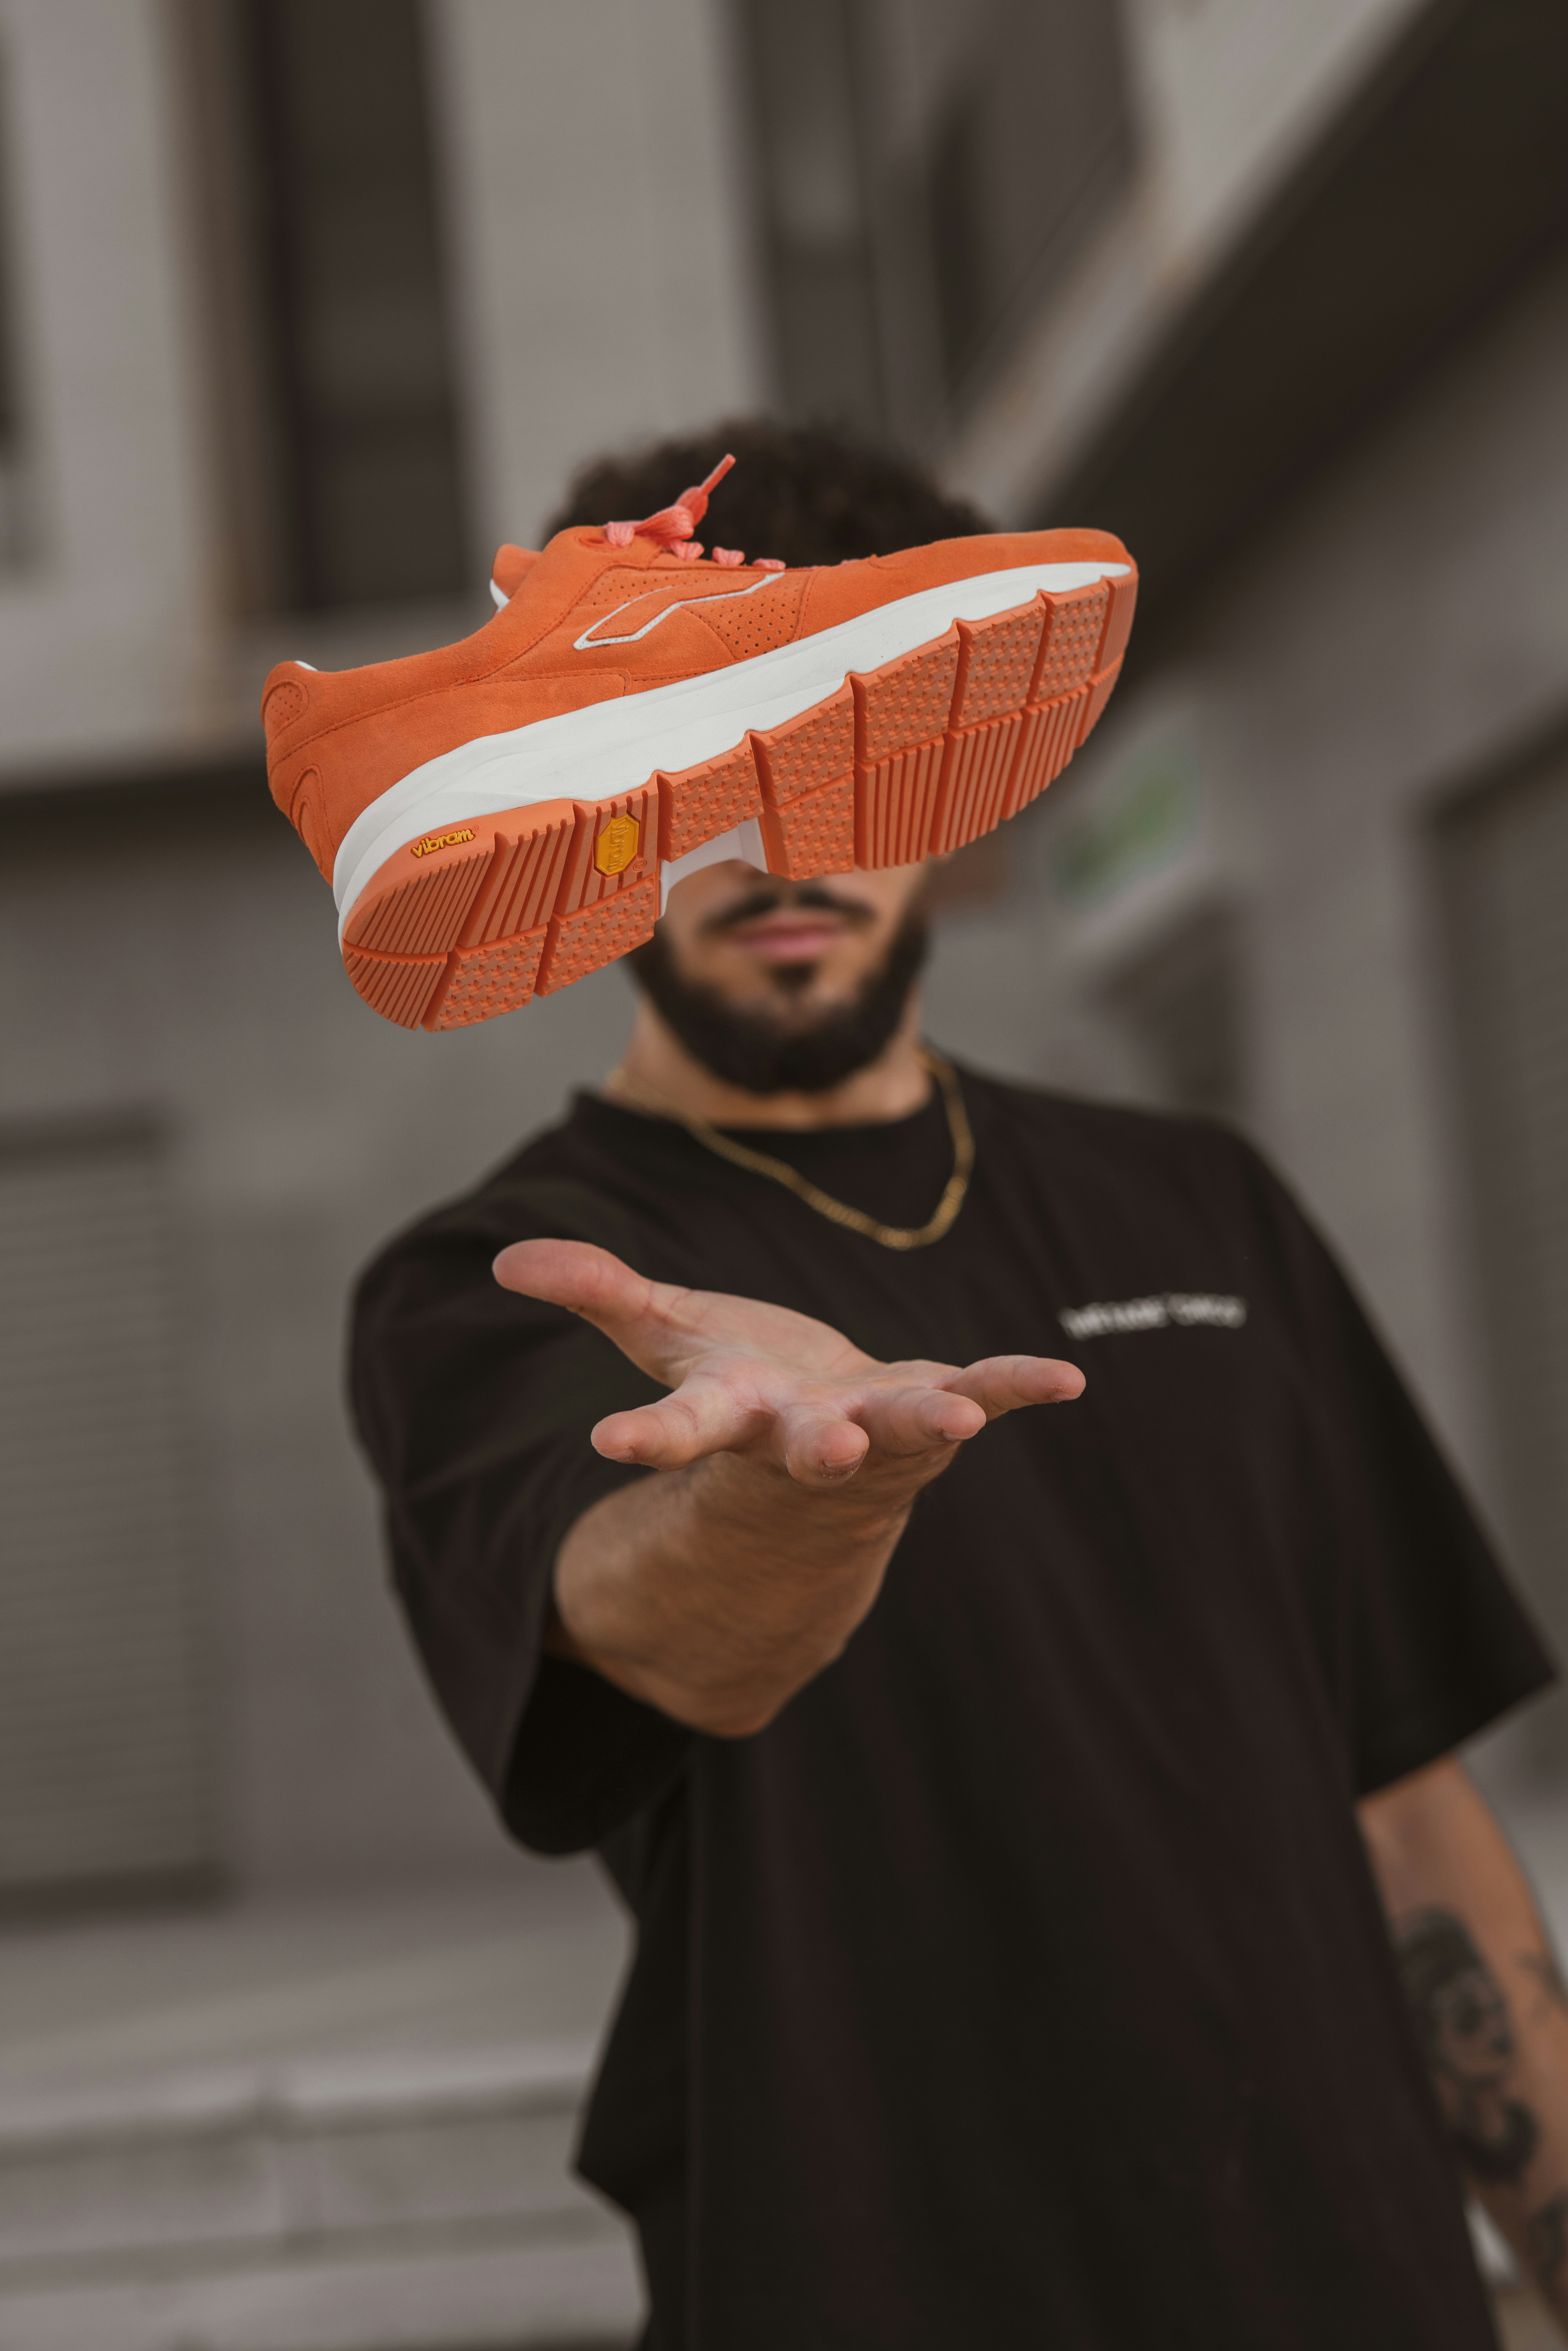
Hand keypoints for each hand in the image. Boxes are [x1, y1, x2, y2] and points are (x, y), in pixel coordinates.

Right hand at [493, 1237, 1083, 1491]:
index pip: (679, 1429)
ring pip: (906, 1428)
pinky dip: (1022, 1385)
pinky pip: (985, 1394)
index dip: (646, 1438)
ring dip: (934, 1420)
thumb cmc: (737, 1385)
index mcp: (730, 1415)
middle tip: (834, 1451)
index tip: (606, 1444)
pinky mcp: (936, 1409)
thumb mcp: (663, 1333)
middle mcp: (804, 1436)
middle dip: (822, 1448)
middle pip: (807, 1446)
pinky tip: (1069, 1378)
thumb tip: (507, 1261)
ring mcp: (879, 1430)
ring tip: (965, 1417)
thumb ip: (597, 1292)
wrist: (826, 1447)